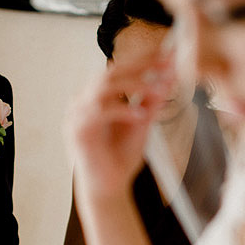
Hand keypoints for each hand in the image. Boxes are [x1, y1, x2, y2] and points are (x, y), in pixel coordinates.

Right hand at [65, 51, 174, 202]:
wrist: (108, 190)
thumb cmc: (120, 159)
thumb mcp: (140, 125)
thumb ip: (150, 102)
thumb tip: (168, 78)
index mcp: (95, 98)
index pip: (118, 70)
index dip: (143, 60)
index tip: (168, 54)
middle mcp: (82, 102)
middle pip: (110, 73)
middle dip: (140, 65)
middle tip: (166, 62)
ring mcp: (76, 115)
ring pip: (103, 87)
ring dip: (134, 84)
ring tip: (158, 88)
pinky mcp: (77, 130)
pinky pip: (99, 111)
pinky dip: (122, 109)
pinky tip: (141, 114)